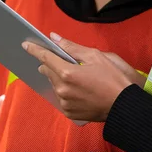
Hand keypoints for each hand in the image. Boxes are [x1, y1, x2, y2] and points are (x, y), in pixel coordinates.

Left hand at [23, 33, 138, 121]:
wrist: (126, 105)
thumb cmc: (114, 78)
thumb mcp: (96, 56)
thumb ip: (72, 48)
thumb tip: (54, 38)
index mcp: (67, 72)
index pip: (45, 58)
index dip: (35, 49)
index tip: (25, 44)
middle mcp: (62, 88)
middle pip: (48, 71)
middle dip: (53, 65)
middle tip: (67, 63)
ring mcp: (64, 102)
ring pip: (55, 85)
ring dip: (61, 79)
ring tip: (80, 78)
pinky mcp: (68, 113)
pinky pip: (61, 98)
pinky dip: (67, 92)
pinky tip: (81, 90)